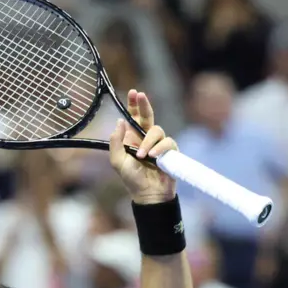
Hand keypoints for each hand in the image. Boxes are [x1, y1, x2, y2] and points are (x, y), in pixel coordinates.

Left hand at [108, 90, 176, 205]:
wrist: (148, 195)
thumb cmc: (132, 179)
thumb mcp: (118, 161)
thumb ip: (116, 142)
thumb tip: (120, 121)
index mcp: (133, 138)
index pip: (134, 118)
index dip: (134, 105)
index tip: (133, 92)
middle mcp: (147, 138)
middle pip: (148, 116)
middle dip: (144, 105)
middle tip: (140, 95)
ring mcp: (160, 144)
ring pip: (157, 131)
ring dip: (148, 142)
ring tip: (142, 156)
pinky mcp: (171, 151)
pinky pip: (167, 142)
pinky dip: (160, 148)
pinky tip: (154, 156)